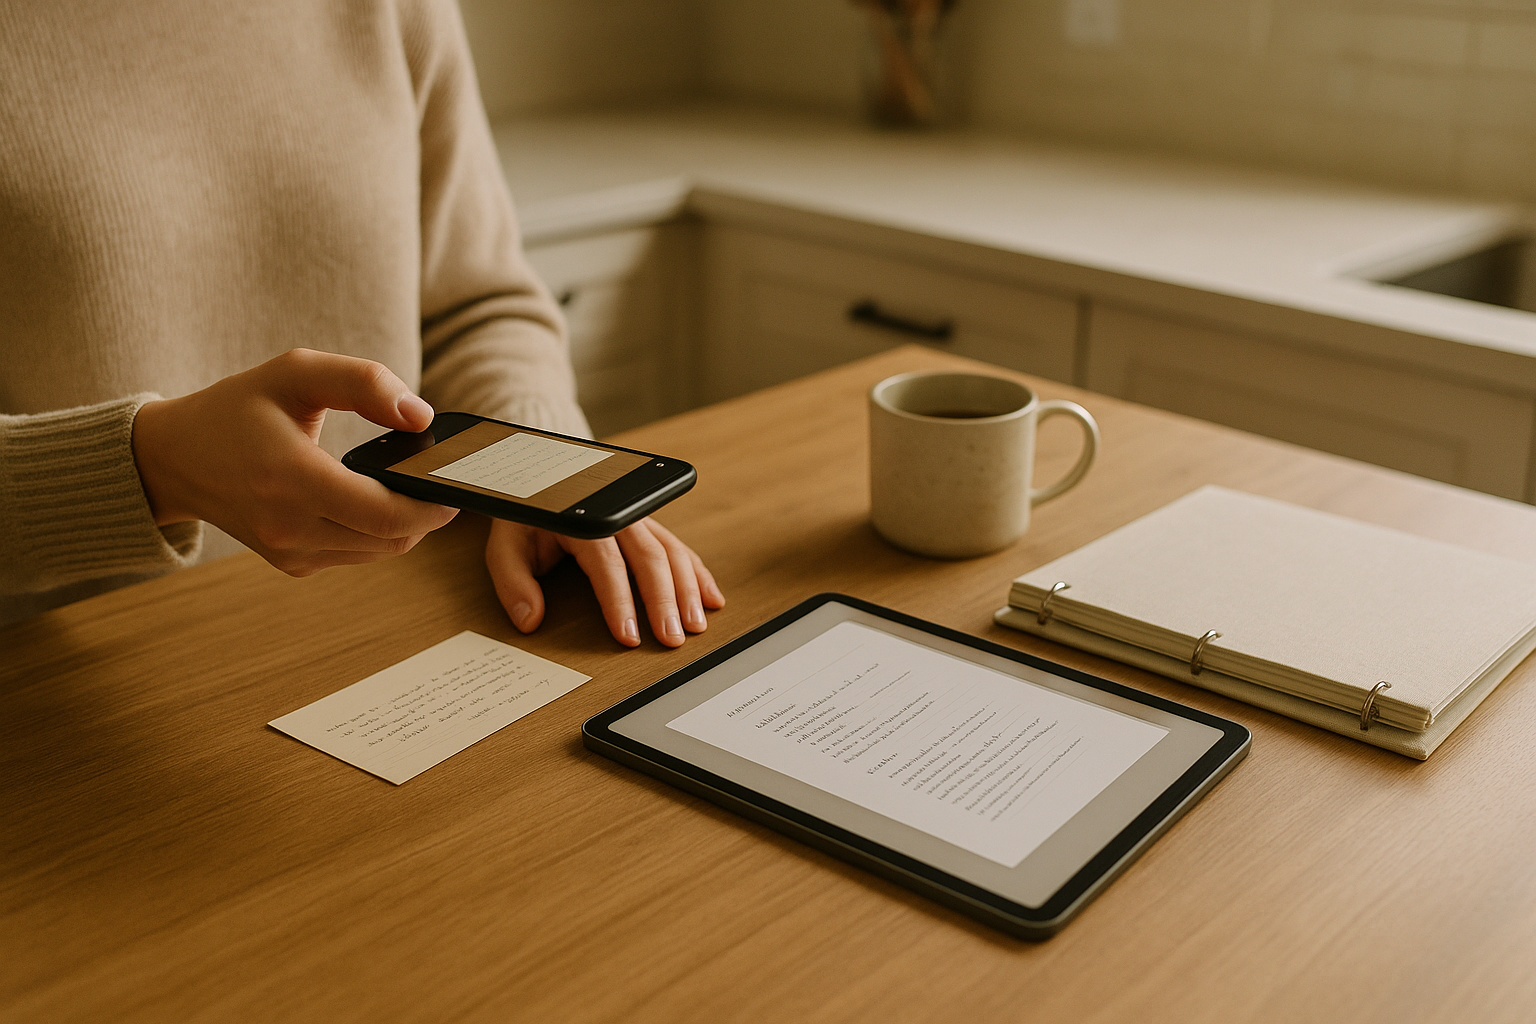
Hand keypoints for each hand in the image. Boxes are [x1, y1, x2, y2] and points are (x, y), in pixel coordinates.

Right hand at [131, 348, 458, 575]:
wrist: (173, 458)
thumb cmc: (237, 408)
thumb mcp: (296, 372)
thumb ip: (364, 383)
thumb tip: (420, 416)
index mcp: (290, 478)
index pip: (385, 514)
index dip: (432, 506)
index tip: (455, 485)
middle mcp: (288, 525)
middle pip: (391, 540)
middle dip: (426, 514)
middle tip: (441, 483)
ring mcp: (289, 552)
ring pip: (378, 552)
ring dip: (403, 525)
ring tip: (409, 486)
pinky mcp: (291, 564)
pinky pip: (355, 554)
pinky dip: (374, 532)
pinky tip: (371, 500)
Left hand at [485, 517, 724, 646]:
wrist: (543, 482)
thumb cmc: (528, 518)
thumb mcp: (507, 545)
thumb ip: (514, 582)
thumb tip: (530, 620)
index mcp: (585, 521)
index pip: (607, 565)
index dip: (620, 602)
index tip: (629, 637)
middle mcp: (620, 518)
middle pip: (650, 559)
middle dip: (665, 601)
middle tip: (673, 638)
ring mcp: (641, 520)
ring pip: (673, 552)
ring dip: (688, 590)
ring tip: (697, 624)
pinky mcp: (652, 527)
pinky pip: (682, 548)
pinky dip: (699, 575)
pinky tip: (712, 598)